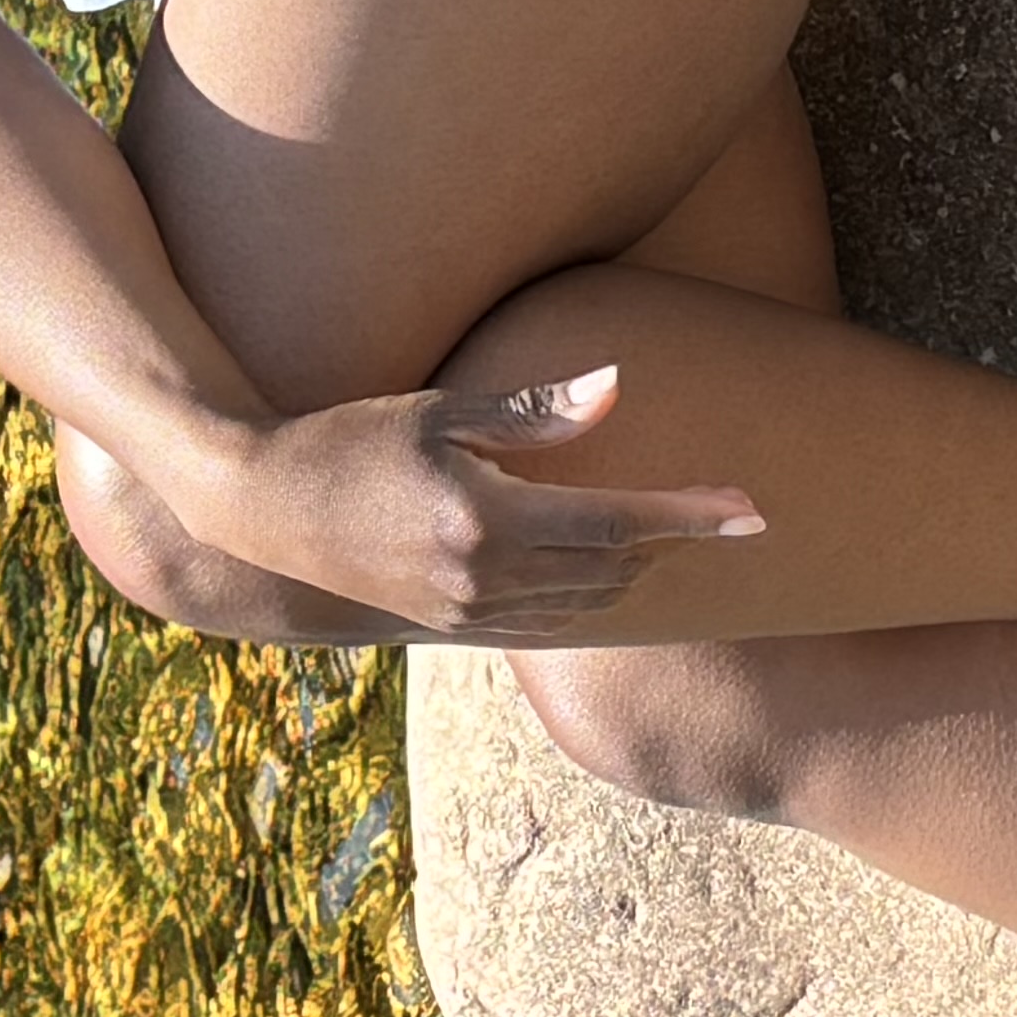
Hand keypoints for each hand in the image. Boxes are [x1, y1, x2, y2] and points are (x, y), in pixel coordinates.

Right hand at [178, 366, 764, 637]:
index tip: (754, 511)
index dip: (694, 516)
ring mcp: (469, 613)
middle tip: (714, 508)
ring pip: (587, 604)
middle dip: (671, 541)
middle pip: (615, 569)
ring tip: (666, 534)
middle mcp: (485, 580)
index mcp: (489, 520)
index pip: (621, 523)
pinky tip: (602, 572)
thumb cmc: (351, 438)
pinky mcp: (453, 628)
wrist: (263, 510)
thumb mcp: (441, 411)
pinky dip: (588, 597)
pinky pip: (548, 624)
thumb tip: (616, 388)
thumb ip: (532, 411)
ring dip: (634, 571)